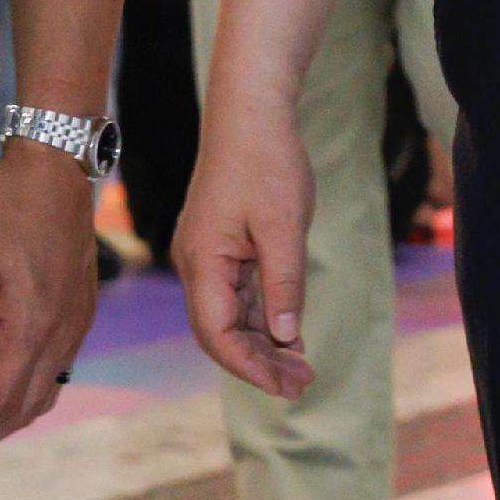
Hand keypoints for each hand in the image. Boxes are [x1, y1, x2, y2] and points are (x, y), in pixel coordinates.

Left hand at [0, 138, 102, 457]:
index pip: (3, 397)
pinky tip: (12, 384)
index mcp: (34, 322)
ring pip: (50, 387)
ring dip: (16, 414)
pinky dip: (35, 387)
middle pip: (30, 402)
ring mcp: (78, 318)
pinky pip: (62, 363)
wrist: (56, 169)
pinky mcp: (82, 306)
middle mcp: (64, 328)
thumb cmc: (7, 210)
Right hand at [175, 101, 317, 402]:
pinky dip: (263, 317)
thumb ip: (284, 283)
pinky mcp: (222, 247)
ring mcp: (207, 256)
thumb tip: (286, 337)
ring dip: (263, 344)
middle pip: (221, 332)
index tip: (285, 385)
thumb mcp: (285, 226)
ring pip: (231, 316)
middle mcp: (197, 264)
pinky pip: (238, 294)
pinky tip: (290, 335)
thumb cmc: (268, 163)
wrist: (251, 114)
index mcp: (202, 261)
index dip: (250, 366)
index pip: (217, 333)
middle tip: (302, 385)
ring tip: (301, 369)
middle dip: (259, 363)